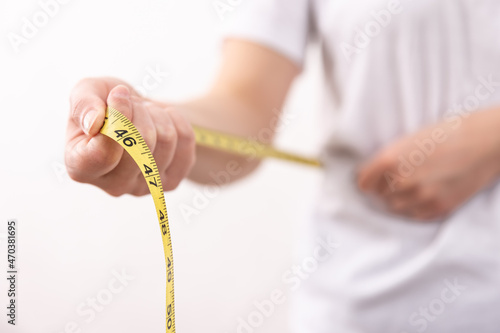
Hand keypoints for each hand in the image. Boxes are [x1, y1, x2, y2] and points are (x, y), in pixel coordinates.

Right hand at [65, 77, 195, 195]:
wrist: (138, 115)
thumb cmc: (106, 104)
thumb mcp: (87, 92)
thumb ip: (82, 103)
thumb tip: (94, 122)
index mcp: (81, 167)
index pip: (103, 154)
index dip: (117, 120)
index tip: (119, 94)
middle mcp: (112, 186)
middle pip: (139, 145)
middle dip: (138, 111)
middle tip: (131, 103)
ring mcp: (145, 188)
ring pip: (165, 138)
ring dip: (156, 113)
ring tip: (144, 112)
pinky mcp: (172, 182)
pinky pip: (186, 139)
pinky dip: (176, 119)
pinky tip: (162, 121)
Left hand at [357, 108, 499, 219]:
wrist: (484, 142)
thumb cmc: (446, 134)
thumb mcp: (408, 140)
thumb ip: (386, 159)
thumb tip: (368, 176)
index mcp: (390, 160)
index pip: (363, 183)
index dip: (367, 180)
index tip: (371, 179)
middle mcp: (403, 180)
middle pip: (379, 195)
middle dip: (385, 188)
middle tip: (398, 178)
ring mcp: (422, 196)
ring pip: (395, 207)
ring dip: (399, 199)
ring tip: (413, 185)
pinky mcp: (439, 207)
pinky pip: (415, 215)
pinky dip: (415, 207)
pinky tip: (425, 193)